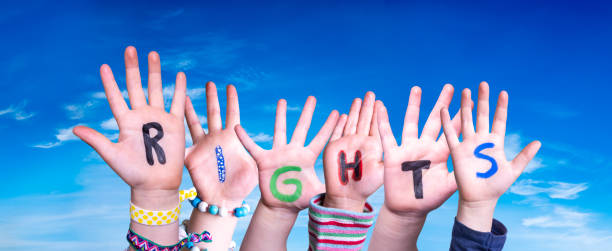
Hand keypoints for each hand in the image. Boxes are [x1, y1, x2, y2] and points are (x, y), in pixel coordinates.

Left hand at [73, 46, 185, 200]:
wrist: (156, 184)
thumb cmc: (132, 172)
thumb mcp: (112, 155)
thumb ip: (96, 139)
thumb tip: (75, 128)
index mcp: (126, 122)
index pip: (116, 97)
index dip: (110, 83)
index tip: (104, 66)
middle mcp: (141, 116)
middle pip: (136, 86)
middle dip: (133, 68)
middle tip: (130, 49)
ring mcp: (158, 118)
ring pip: (157, 89)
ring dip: (155, 72)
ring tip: (153, 54)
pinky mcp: (175, 124)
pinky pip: (178, 103)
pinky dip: (180, 89)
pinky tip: (180, 75)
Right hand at [184, 82, 256, 208]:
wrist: (223, 200)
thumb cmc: (241, 185)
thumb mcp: (252, 165)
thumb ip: (251, 150)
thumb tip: (250, 135)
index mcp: (232, 138)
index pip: (232, 114)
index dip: (231, 100)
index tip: (230, 86)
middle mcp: (217, 138)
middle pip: (213, 113)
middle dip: (211, 98)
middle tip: (210, 82)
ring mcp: (203, 146)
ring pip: (195, 122)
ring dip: (191, 109)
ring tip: (186, 95)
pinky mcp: (191, 156)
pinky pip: (181, 142)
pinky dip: (175, 132)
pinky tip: (168, 121)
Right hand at [235, 97, 338, 211]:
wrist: (281, 206)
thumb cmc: (299, 199)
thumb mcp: (315, 193)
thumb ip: (327, 189)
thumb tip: (343, 191)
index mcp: (307, 158)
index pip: (321, 139)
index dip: (330, 127)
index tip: (339, 113)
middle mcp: (294, 151)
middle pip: (302, 128)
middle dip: (307, 113)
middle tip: (312, 98)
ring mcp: (279, 154)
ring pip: (280, 131)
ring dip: (280, 116)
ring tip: (282, 100)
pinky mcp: (264, 160)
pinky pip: (252, 147)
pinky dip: (245, 138)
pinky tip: (237, 127)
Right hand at [322, 92, 383, 211]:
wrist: (347, 195)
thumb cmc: (366, 186)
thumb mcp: (382, 170)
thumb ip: (388, 156)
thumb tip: (402, 147)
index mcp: (372, 146)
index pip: (375, 125)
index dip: (377, 113)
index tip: (380, 101)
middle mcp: (359, 142)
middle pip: (363, 120)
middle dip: (366, 107)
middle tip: (370, 93)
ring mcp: (346, 144)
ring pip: (350, 123)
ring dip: (353, 111)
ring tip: (358, 99)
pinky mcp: (333, 148)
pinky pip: (336, 132)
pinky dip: (338, 123)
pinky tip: (340, 114)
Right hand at [377, 84, 464, 215]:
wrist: (408, 209)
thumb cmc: (429, 199)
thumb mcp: (448, 187)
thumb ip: (459, 174)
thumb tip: (477, 166)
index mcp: (440, 154)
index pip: (451, 131)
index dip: (459, 117)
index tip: (469, 102)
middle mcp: (425, 147)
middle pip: (434, 120)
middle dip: (442, 104)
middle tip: (450, 87)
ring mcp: (409, 148)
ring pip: (411, 122)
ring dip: (414, 105)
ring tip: (417, 88)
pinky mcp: (393, 154)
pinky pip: (386, 135)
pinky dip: (383, 121)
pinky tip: (381, 107)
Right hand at [440, 81, 540, 230]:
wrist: (480, 198)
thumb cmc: (496, 186)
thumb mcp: (513, 170)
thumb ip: (524, 156)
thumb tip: (539, 142)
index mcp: (496, 143)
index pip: (499, 120)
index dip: (501, 107)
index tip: (503, 93)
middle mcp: (482, 140)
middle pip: (482, 115)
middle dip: (483, 100)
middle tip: (483, 84)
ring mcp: (469, 144)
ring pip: (467, 120)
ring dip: (466, 106)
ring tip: (465, 91)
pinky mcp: (457, 151)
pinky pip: (451, 134)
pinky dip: (447, 122)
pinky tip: (444, 109)